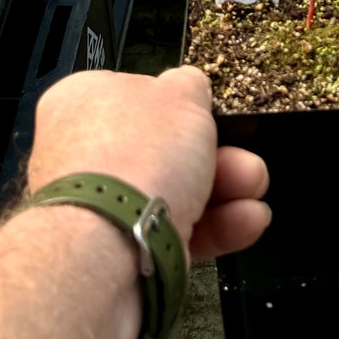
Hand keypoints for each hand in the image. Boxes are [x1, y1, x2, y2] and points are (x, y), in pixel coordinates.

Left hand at [27, 66, 269, 259]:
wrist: (108, 250)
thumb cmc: (135, 157)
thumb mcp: (182, 93)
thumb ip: (190, 85)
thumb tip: (190, 88)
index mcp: (83, 102)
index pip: (139, 95)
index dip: (182, 105)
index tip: (210, 114)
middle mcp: (86, 156)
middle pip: (166, 149)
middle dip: (218, 154)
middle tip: (245, 158)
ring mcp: (103, 209)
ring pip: (176, 193)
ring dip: (225, 189)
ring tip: (254, 188)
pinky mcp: (122, 253)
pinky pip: (175, 233)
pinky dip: (215, 227)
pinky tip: (247, 220)